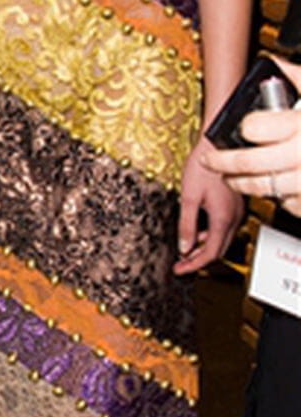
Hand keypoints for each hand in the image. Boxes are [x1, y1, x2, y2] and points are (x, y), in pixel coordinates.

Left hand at [174, 138, 243, 273]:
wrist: (217, 145)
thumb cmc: (202, 167)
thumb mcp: (189, 197)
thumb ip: (186, 225)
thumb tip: (183, 247)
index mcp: (223, 218)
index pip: (211, 254)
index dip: (194, 265)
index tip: (180, 270)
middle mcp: (233, 218)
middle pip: (218, 250)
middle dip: (199, 260)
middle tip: (181, 265)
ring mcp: (236, 212)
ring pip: (221, 240)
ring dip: (204, 247)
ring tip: (185, 250)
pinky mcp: (234, 205)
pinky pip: (223, 228)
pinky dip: (209, 235)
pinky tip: (196, 232)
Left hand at [201, 59, 300, 218]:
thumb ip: (299, 78)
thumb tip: (277, 63)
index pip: (253, 128)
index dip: (245, 127)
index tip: (244, 127)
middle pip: (246, 163)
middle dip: (222, 163)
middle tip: (211, 161)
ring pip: (263, 187)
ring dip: (242, 184)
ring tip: (234, 179)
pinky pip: (288, 203)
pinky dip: (281, 196)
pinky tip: (280, 185)